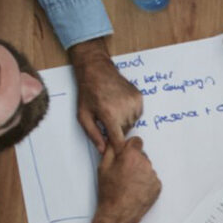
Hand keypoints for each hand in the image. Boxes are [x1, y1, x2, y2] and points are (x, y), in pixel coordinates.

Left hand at [69, 38, 141, 153]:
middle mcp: (125, 109)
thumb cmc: (88, 92)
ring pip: (132, 123)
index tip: (115, 152)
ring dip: (123, 121)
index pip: (119, 140)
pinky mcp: (139, 97)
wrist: (97, 71)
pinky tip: (120, 105)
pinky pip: (138, 113)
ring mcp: (134, 103)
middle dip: (116, 130)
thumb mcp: (83, 116)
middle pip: (125, 131)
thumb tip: (103, 149)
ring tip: (113, 110)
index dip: (117, 147)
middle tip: (107, 119)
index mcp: (110, 115)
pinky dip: (130, 113)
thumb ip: (93, 134)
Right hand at [81, 136, 160, 222]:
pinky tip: (135, 190)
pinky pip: (152, 179)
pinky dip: (145, 182)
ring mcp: (153, 175)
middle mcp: (145, 163)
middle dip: (134, 160)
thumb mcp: (103, 167)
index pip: (136, 141)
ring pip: (147, 168)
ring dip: (140, 172)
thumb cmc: (109, 191)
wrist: (119, 213)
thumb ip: (110, 150)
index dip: (129, 146)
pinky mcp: (157, 186)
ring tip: (128, 184)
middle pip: (141, 155)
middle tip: (123, 172)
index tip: (125, 152)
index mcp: (131, 156)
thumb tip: (114, 139)